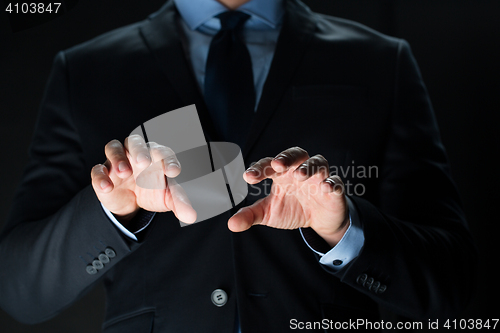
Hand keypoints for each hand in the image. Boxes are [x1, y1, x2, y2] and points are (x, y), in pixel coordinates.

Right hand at [90, 135, 195, 226]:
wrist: (131, 203)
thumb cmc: (153, 191)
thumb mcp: (167, 198)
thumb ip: (179, 203)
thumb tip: (191, 217)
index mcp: (156, 156)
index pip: (163, 152)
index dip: (169, 160)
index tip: (174, 172)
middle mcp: (136, 153)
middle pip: (135, 142)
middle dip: (140, 150)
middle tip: (144, 162)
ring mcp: (118, 161)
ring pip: (113, 148)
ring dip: (118, 158)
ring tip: (124, 172)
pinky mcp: (103, 173)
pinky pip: (98, 169)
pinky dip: (101, 177)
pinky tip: (107, 187)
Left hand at [228, 147, 348, 246]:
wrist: (318, 222)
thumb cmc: (292, 209)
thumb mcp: (269, 214)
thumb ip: (251, 215)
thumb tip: (231, 224)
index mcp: (281, 173)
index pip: (269, 164)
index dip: (259, 169)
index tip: (248, 177)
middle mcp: (299, 171)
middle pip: (296, 154)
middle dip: (287, 157)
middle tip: (278, 165)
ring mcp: (318, 178)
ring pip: (317, 163)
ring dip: (308, 167)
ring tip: (299, 175)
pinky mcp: (334, 189)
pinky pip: (335, 181)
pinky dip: (331, 182)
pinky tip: (325, 187)